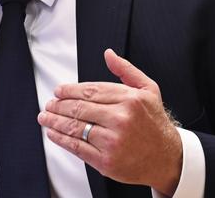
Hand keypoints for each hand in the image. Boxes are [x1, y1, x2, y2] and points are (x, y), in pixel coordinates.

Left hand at [37, 49, 181, 195]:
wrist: (169, 159)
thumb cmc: (155, 123)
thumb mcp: (148, 90)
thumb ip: (126, 70)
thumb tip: (108, 54)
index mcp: (129, 99)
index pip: (90, 91)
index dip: (69, 90)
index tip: (58, 91)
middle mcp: (120, 119)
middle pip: (79, 108)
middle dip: (58, 105)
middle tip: (49, 104)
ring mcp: (112, 141)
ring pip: (75, 127)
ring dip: (54, 121)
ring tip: (45, 117)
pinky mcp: (106, 161)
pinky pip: (77, 147)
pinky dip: (61, 139)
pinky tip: (53, 133)